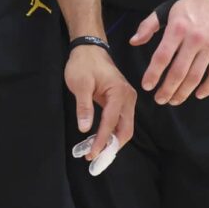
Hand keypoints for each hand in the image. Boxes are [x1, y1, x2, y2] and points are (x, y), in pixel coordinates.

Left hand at [64, 45, 134, 163]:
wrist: (89, 48)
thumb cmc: (83, 63)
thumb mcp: (80, 84)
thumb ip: (84, 107)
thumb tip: (85, 129)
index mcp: (119, 92)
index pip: (111, 123)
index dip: (101, 140)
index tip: (92, 154)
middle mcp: (128, 97)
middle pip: (125, 129)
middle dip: (111, 146)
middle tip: (96, 159)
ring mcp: (127, 99)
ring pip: (124, 127)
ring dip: (112, 141)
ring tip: (95, 152)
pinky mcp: (122, 101)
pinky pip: (119, 121)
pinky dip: (111, 133)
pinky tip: (100, 141)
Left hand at [130, 0, 208, 105]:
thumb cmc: (190, 4)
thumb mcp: (166, 10)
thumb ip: (148, 26)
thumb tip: (133, 42)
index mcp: (178, 28)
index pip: (162, 57)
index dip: (153, 74)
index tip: (147, 86)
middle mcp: (195, 39)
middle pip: (178, 72)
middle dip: (167, 89)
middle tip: (159, 99)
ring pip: (196, 77)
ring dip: (183, 92)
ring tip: (174, 100)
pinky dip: (207, 88)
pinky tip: (198, 95)